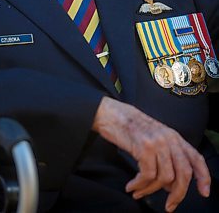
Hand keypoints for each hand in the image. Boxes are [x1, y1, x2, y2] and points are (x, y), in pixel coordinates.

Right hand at [92, 97, 210, 211]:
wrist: (113, 114)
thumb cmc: (132, 128)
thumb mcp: (155, 137)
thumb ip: (167, 155)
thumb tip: (172, 184)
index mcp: (174, 137)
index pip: (195, 157)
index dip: (203, 176)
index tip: (204, 192)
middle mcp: (169, 139)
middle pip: (183, 173)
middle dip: (178, 194)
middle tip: (170, 206)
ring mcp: (157, 142)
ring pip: (164, 177)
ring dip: (151, 190)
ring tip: (139, 192)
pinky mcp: (143, 147)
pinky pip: (147, 175)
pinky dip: (139, 185)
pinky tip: (132, 186)